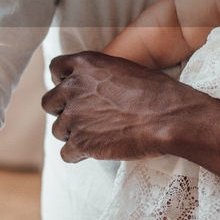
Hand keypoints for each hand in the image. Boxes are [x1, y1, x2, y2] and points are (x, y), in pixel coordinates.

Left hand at [41, 51, 204, 162]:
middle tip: (83, 118)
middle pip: (49, 102)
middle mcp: (73, 87)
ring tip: (96, 136)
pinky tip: (94, 152)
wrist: (170, 117)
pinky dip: (77, 155)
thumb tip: (92, 85)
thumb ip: (99, 75)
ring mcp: (74, 115)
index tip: (71, 92)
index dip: (61, 82)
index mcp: (85, 64)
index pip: (55, 69)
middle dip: (62, 111)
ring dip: (72, 134)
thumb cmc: (156, 92)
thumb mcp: (124, 69)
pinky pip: (66, 153)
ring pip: (57, 130)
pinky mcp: (80, 142)